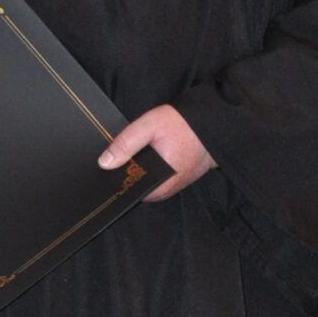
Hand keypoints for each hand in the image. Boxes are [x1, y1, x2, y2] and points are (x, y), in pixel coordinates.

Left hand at [97, 104, 215, 200]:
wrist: (214, 125)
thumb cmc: (184, 125)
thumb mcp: (149, 126)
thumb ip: (126, 143)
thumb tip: (104, 163)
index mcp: (158, 185)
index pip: (127, 191)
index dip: (113, 179)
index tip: (103, 168)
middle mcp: (164, 191)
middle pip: (134, 187)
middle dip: (124, 173)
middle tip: (115, 154)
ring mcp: (171, 187)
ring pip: (144, 182)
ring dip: (136, 170)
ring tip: (130, 153)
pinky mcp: (176, 180)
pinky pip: (155, 178)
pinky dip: (148, 168)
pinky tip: (145, 155)